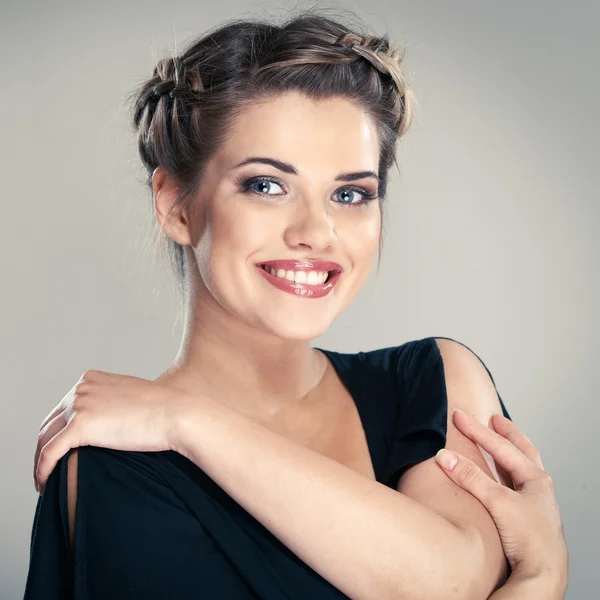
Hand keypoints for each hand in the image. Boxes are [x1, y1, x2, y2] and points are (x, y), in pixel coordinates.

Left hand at [33, 370, 188, 494]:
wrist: (177, 413)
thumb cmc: (165, 409)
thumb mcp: (132, 397)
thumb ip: (114, 403)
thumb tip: (110, 424)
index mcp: (91, 379)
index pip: (63, 407)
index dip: (58, 430)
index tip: (60, 450)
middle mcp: (81, 388)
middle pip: (50, 422)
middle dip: (45, 446)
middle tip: (49, 468)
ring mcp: (80, 404)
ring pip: (44, 438)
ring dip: (40, 461)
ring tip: (45, 480)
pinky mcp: (81, 425)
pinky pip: (50, 452)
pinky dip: (42, 470)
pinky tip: (44, 483)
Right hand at [435, 410, 567, 585]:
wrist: (543, 575)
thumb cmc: (530, 540)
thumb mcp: (497, 502)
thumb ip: (470, 477)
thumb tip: (445, 456)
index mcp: (536, 479)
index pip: (502, 446)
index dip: (477, 430)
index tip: (459, 416)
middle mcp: (539, 488)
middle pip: (523, 452)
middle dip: (508, 434)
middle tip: (494, 419)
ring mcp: (535, 504)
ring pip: (521, 469)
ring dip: (509, 453)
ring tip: (499, 443)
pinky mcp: (527, 518)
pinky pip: (516, 487)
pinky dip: (506, 475)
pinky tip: (498, 479)